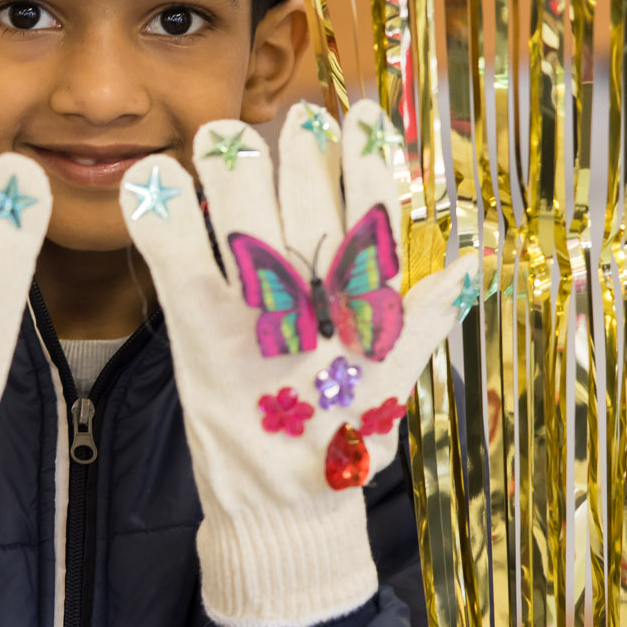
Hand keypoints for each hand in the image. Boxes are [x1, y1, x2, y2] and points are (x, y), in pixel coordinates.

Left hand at [118, 100, 468, 626]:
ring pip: (248, 217)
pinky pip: (177, 259)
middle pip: (308, 203)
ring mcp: (255, 317)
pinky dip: (161, 215)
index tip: (362, 113)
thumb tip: (475, 261)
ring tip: (223, 133)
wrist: (282, 514)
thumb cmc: (341, 443)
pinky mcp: (198, 334)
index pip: (374, 215)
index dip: (368, 158)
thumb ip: (426, 317)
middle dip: (301, 150)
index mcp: (366, 312)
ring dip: (234, 167)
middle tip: (295, 116)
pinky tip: (152, 176)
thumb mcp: (395, 382)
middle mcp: (314, 306)